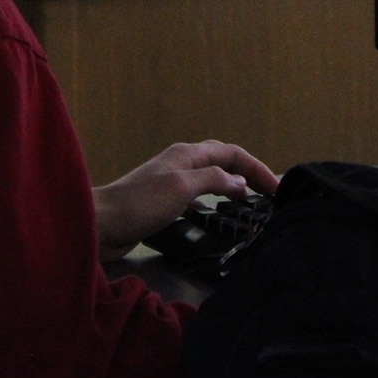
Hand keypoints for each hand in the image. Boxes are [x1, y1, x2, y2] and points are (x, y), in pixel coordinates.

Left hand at [92, 140, 278, 262]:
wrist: (100, 224)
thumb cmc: (140, 203)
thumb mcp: (182, 187)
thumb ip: (213, 180)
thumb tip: (240, 181)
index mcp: (187, 154)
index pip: (231, 153)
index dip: (257, 168)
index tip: (278, 188)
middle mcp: (181, 163)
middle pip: (223, 161)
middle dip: (248, 173)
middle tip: (271, 193)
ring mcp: (171, 182)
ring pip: (211, 178)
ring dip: (233, 186)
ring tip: (251, 203)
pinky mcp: (163, 202)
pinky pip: (198, 196)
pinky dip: (214, 202)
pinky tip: (217, 215)